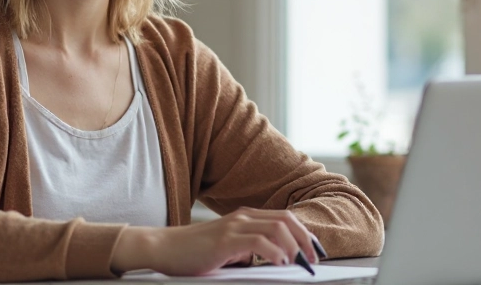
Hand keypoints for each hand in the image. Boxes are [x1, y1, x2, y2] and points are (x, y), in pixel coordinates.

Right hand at [111, 207, 319, 275]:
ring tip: (297, 263)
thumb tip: (275, 261)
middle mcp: (242, 217)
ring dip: (294, 246)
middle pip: (286, 220)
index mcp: (245, 217)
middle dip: (306, 239)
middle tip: (313, 260)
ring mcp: (234, 226)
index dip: (305, 233)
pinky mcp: (225, 240)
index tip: (316, 251)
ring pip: (277, 228)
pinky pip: (259, 241)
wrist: (164, 249)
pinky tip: (278, 263)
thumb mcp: (228, 250)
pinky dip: (275, 252)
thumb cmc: (194, 253)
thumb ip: (249, 251)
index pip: (285, 218)